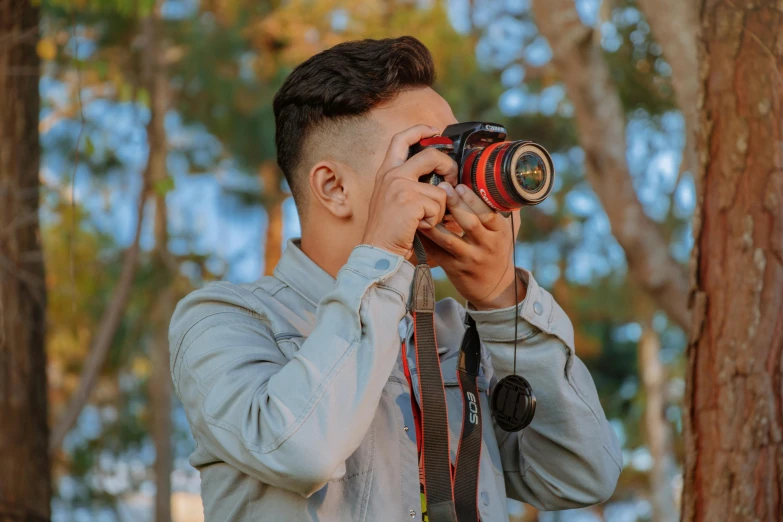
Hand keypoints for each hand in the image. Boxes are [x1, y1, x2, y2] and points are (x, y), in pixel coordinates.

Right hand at [361, 125, 458, 257]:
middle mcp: (392, 174)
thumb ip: (410, 184)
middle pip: (431, 156)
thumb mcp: (393, 199)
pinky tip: (420, 227)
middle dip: (449, 168)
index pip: (400, 139)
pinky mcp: (410, 200)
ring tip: (423, 220)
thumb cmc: (389, 230)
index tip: (434, 130)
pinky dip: (435, 220)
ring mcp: (400, 186)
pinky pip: (439, 206)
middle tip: (451, 181)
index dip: (419, 130)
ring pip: (440, 190)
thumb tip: (442, 179)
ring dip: (439, 210)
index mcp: (387, 172)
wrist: (378, 250)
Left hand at [418, 183, 525, 309]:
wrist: (495, 288)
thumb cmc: (499, 252)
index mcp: (500, 233)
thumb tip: (507, 182)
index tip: (460, 184)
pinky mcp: (454, 269)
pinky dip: (426, 239)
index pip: (488, 214)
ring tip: (424, 206)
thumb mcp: (509, 232)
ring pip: (450, 239)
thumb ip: (507, 210)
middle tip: (441, 186)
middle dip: (456, 204)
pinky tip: (417, 226)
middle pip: (470, 223)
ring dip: (436, 223)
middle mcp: (487, 246)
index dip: (473, 199)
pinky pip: (437, 253)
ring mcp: (470, 258)